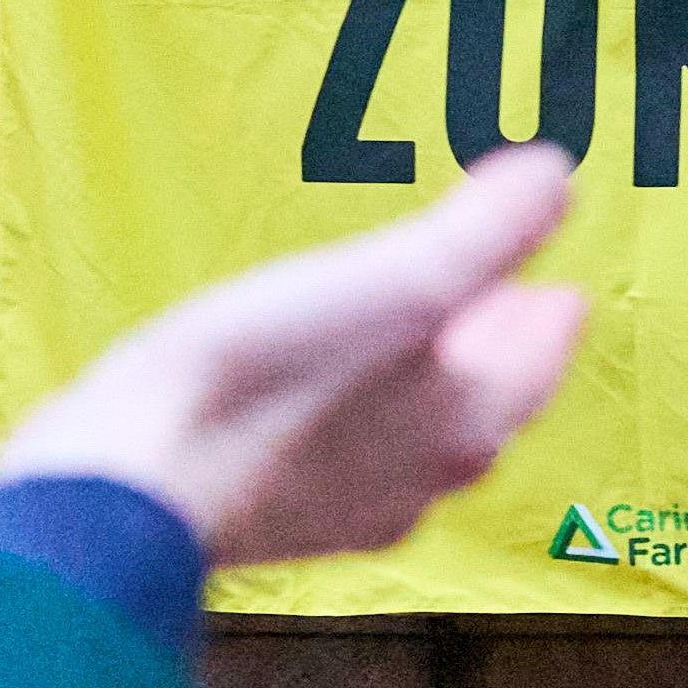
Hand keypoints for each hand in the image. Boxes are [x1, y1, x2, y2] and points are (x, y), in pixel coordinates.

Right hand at [0, 147, 587, 567]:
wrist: (130, 479)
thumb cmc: (265, 379)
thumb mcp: (393, 283)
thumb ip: (481, 231)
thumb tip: (554, 175)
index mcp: (461, 424)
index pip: (536, 362)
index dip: (549, 309)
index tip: (556, 279)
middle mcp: (417, 477)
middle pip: (483, 402)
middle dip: (498, 345)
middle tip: (505, 294)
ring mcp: (345, 504)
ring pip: (415, 431)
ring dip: (429, 377)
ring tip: (419, 329)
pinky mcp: (275, 512)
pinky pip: (346, 448)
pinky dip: (361, 405)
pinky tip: (323, 383)